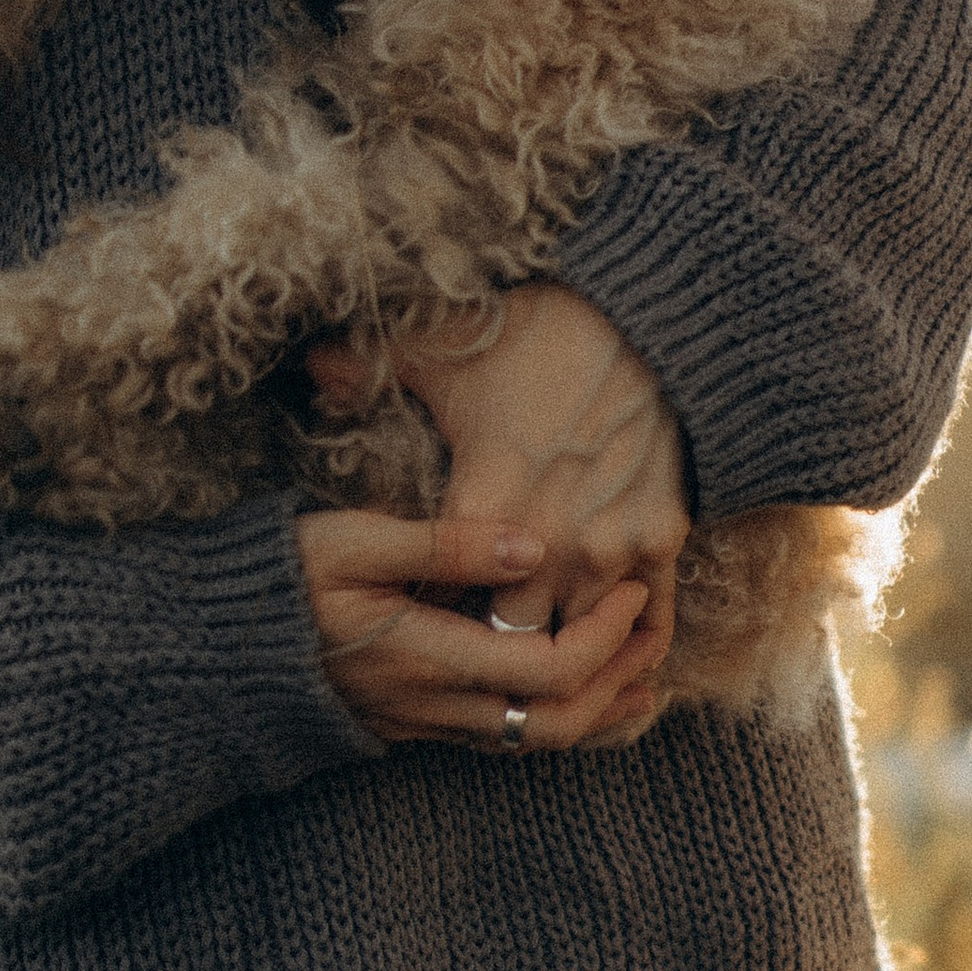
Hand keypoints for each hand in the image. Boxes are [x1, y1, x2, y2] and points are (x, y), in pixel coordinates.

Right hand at [299, 511, 658, 751]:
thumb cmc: (277, 581)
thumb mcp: (351, 541)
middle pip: (556, 724)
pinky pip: (504, 739)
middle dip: (618, 682)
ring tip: (643, 673)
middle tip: (656, 635)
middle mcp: (431, 705)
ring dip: (597, 711)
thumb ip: (445, 545)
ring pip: (533, 742)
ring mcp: (423, 724)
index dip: (605, 637)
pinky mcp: (413, 726)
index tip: (632, 591)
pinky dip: (556, 717)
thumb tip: (532, 547)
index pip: (547, 669)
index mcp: (424, 657)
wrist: (211, 648)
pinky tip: (582, 692)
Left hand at [324, 285, 689, 731]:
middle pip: (509, 641)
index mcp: (482, 506)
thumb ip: (365, 366)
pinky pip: (647, 623)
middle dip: (493, 645)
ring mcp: (608, 546)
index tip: (428, 608)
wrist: (643, 321)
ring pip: (578, 643)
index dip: (430, 612)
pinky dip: (628, 638)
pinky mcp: (660, 540)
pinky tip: (607, 639)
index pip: (440, 603)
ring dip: (559, 646)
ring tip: (540, 649)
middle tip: (481, 642)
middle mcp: (547, 542)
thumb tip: (311, 366)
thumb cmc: (535, 334)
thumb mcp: (438, 346)